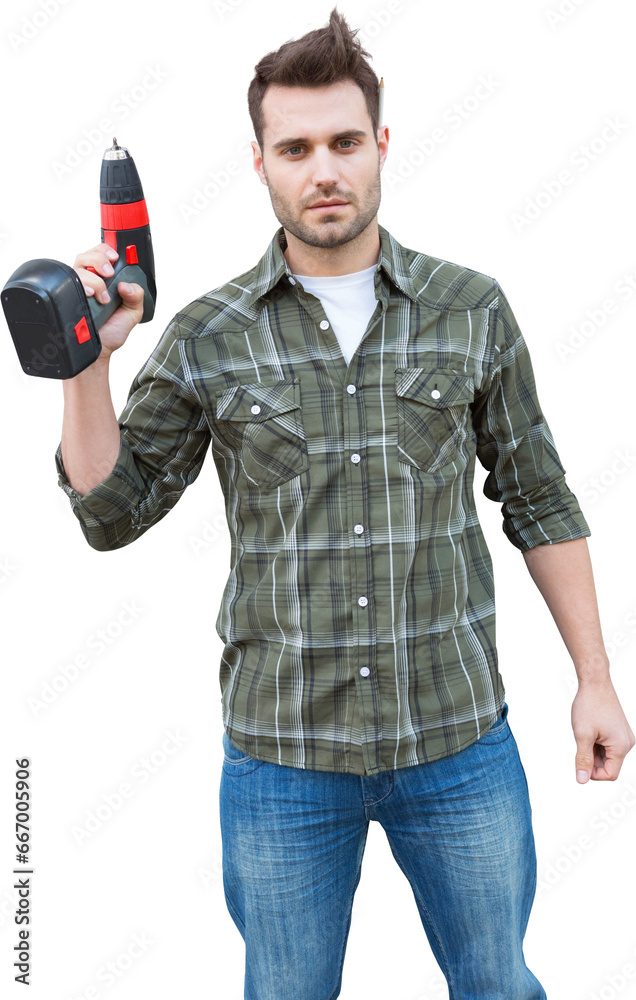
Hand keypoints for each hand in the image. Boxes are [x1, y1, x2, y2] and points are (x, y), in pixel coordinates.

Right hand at [73, 242, 144, 359]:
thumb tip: (126, 285)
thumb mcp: (133, 312)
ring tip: (103, 297)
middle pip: (86, 255)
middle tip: (109, 273)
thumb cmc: (113, 330)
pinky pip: (68, 283)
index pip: (101, 254)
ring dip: (93, 278)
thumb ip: (136, 295)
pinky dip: (82, 285)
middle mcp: (89, 281)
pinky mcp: (68, 297)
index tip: (116, 257)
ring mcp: (77, 288)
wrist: (100, 350)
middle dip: (99, 259)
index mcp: (104, 280)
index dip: (106, 250)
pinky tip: (89, 295)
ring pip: (78, 267)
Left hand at [571, 679, 634, 782]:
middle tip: (581, 742)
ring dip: (593, 750)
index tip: (580, 760)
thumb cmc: (589, 706)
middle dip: (592, 759)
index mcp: (621, 746)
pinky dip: (596, 743)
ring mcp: (624, 736)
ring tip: (586, 733)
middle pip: (608, 765)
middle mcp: (626, 743)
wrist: (595, 682)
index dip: (592, 773)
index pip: (610, 774)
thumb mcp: (582, 735)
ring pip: (606, 755)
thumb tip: (582, 780)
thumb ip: (583, 759)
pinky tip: (589, 730)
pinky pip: (608, 746)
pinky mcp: (619, 731)